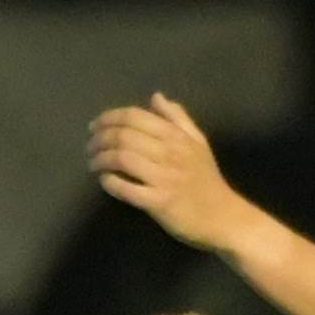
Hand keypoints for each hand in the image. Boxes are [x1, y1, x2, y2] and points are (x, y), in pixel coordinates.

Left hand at [87, 96, 270, 258]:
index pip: (135, 117)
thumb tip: (156, 97)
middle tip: (90, 146)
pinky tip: (105, 181)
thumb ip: (178, 118)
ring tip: (92, 163)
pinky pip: (127, 189)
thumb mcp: (198, 142)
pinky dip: (111, 182)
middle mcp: (169, 153)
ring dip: (101, 159)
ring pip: (122, 159)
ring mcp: (164, 178)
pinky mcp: (159, 202)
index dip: (109, 118)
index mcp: (176, 136)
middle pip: (124, 136)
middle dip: (99, 138)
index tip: (94, 126)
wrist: (224, 217)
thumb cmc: (208, 180)